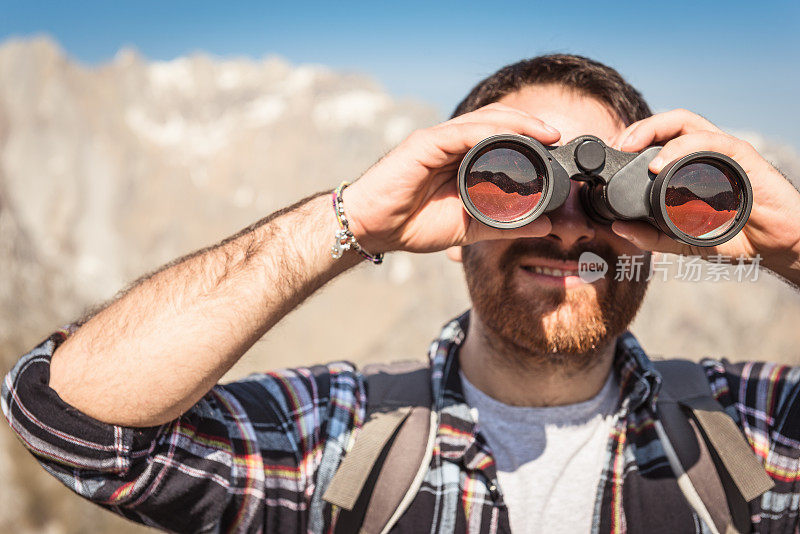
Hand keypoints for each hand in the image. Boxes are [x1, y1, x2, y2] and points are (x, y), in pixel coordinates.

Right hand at [341, 103, 560, 253]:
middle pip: (498, 122)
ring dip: (518, 124)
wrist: (373, 228)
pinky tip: (511, 137)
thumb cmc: (413, 224)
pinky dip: (489, 132)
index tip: (557, 150)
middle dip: (530, 126)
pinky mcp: (425, 143)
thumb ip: (506, 224)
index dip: (530, 139)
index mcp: (463, 159)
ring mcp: (438, 140)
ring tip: (545, 133)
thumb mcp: (471, 226)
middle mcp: (452, 144)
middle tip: (558, 137)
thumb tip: (544, 225)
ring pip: (484, 121)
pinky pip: (461, 132)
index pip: (502, 138)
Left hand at [611, 109, 799, 282]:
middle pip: (669, 123)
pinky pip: (710, 141)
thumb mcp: (681, 239)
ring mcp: (722, 153)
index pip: (660, 138)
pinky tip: (659, 164)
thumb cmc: (732, 235)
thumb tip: (617, 227)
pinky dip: (681, 147)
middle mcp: (704, 153)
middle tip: (617, 145)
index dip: (633, 139)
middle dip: (638, 128)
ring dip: (654, 129)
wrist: (774, 245)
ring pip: (686, 123)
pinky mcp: (741, 157)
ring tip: (630, 147)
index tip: (610, 154)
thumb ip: (651, 236)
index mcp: (690, 166)